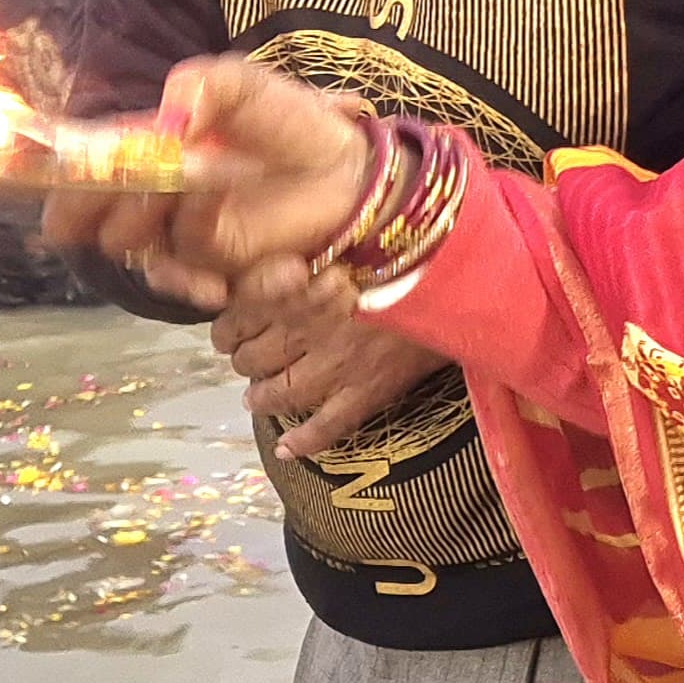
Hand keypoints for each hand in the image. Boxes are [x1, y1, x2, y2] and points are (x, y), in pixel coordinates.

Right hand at [44, 57, 370, 305]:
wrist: (349, 166)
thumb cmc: (289, 120)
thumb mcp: (246, 84)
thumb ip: (204, 87)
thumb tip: (168, 124)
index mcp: (151, 155)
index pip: (87, 182)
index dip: (67, 200)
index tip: (66, 216)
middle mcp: (162, 205)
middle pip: (114, 234)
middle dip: (130, 224)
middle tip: (167, 197)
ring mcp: (195, 244)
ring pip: (161, 271)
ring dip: (183, 270)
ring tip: (223, 255)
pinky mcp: (234, 274)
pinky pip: (220, 291)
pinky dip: (249, 286)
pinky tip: (288, 270)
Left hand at [214, 263, 450, 457]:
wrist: (456, 269)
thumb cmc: (400, 245)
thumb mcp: (340, 233)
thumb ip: (299, 251)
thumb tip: (268, 265)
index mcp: (294, 285)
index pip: (235, 318)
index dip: (227, 328)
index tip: (230, 328)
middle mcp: (307, 328)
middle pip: (253, 359)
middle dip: (245, 362)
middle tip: (248, 361)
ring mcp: (336, 365)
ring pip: (281, 396)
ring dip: (263, 400)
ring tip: (258, 399)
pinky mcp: (368, 391)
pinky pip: (327, 427)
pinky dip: (303, 442)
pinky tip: (287, 448)